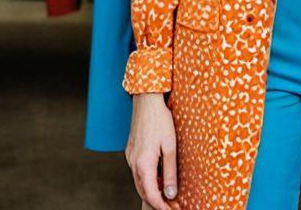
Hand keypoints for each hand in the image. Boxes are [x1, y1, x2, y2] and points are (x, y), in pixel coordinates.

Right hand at [126, 93, 180, 209]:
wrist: (146, 101)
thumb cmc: (161, 121)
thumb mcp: (170, 147)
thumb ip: (170, 172)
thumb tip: (170, 194)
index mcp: (143, 163)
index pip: (150, 193)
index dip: (160, 206)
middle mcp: (133, 162)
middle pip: (142, 191)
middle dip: (155, 202)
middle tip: (169, 207)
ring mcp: (130, 156)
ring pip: (139, 182)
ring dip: (150, 192)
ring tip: (166, 196)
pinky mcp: (131, 151)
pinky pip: (137, 171)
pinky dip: (146, 180)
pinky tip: (157, 179)